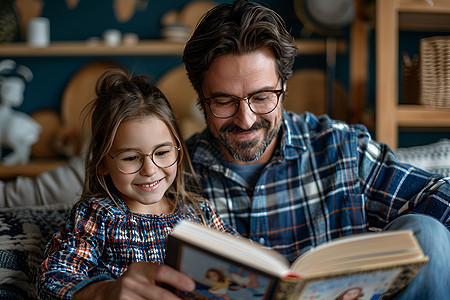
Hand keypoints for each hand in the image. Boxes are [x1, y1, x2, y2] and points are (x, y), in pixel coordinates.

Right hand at [73, 262, 194, 299]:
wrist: (108, 294)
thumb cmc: (137, 283)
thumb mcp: (145, 275)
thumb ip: (162, 277)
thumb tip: (189, 285)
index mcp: (140, 268)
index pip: (161, 270)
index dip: (178, 278)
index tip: (192, 286)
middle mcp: (130, 281)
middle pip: (160, 294)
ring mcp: (124, 296)